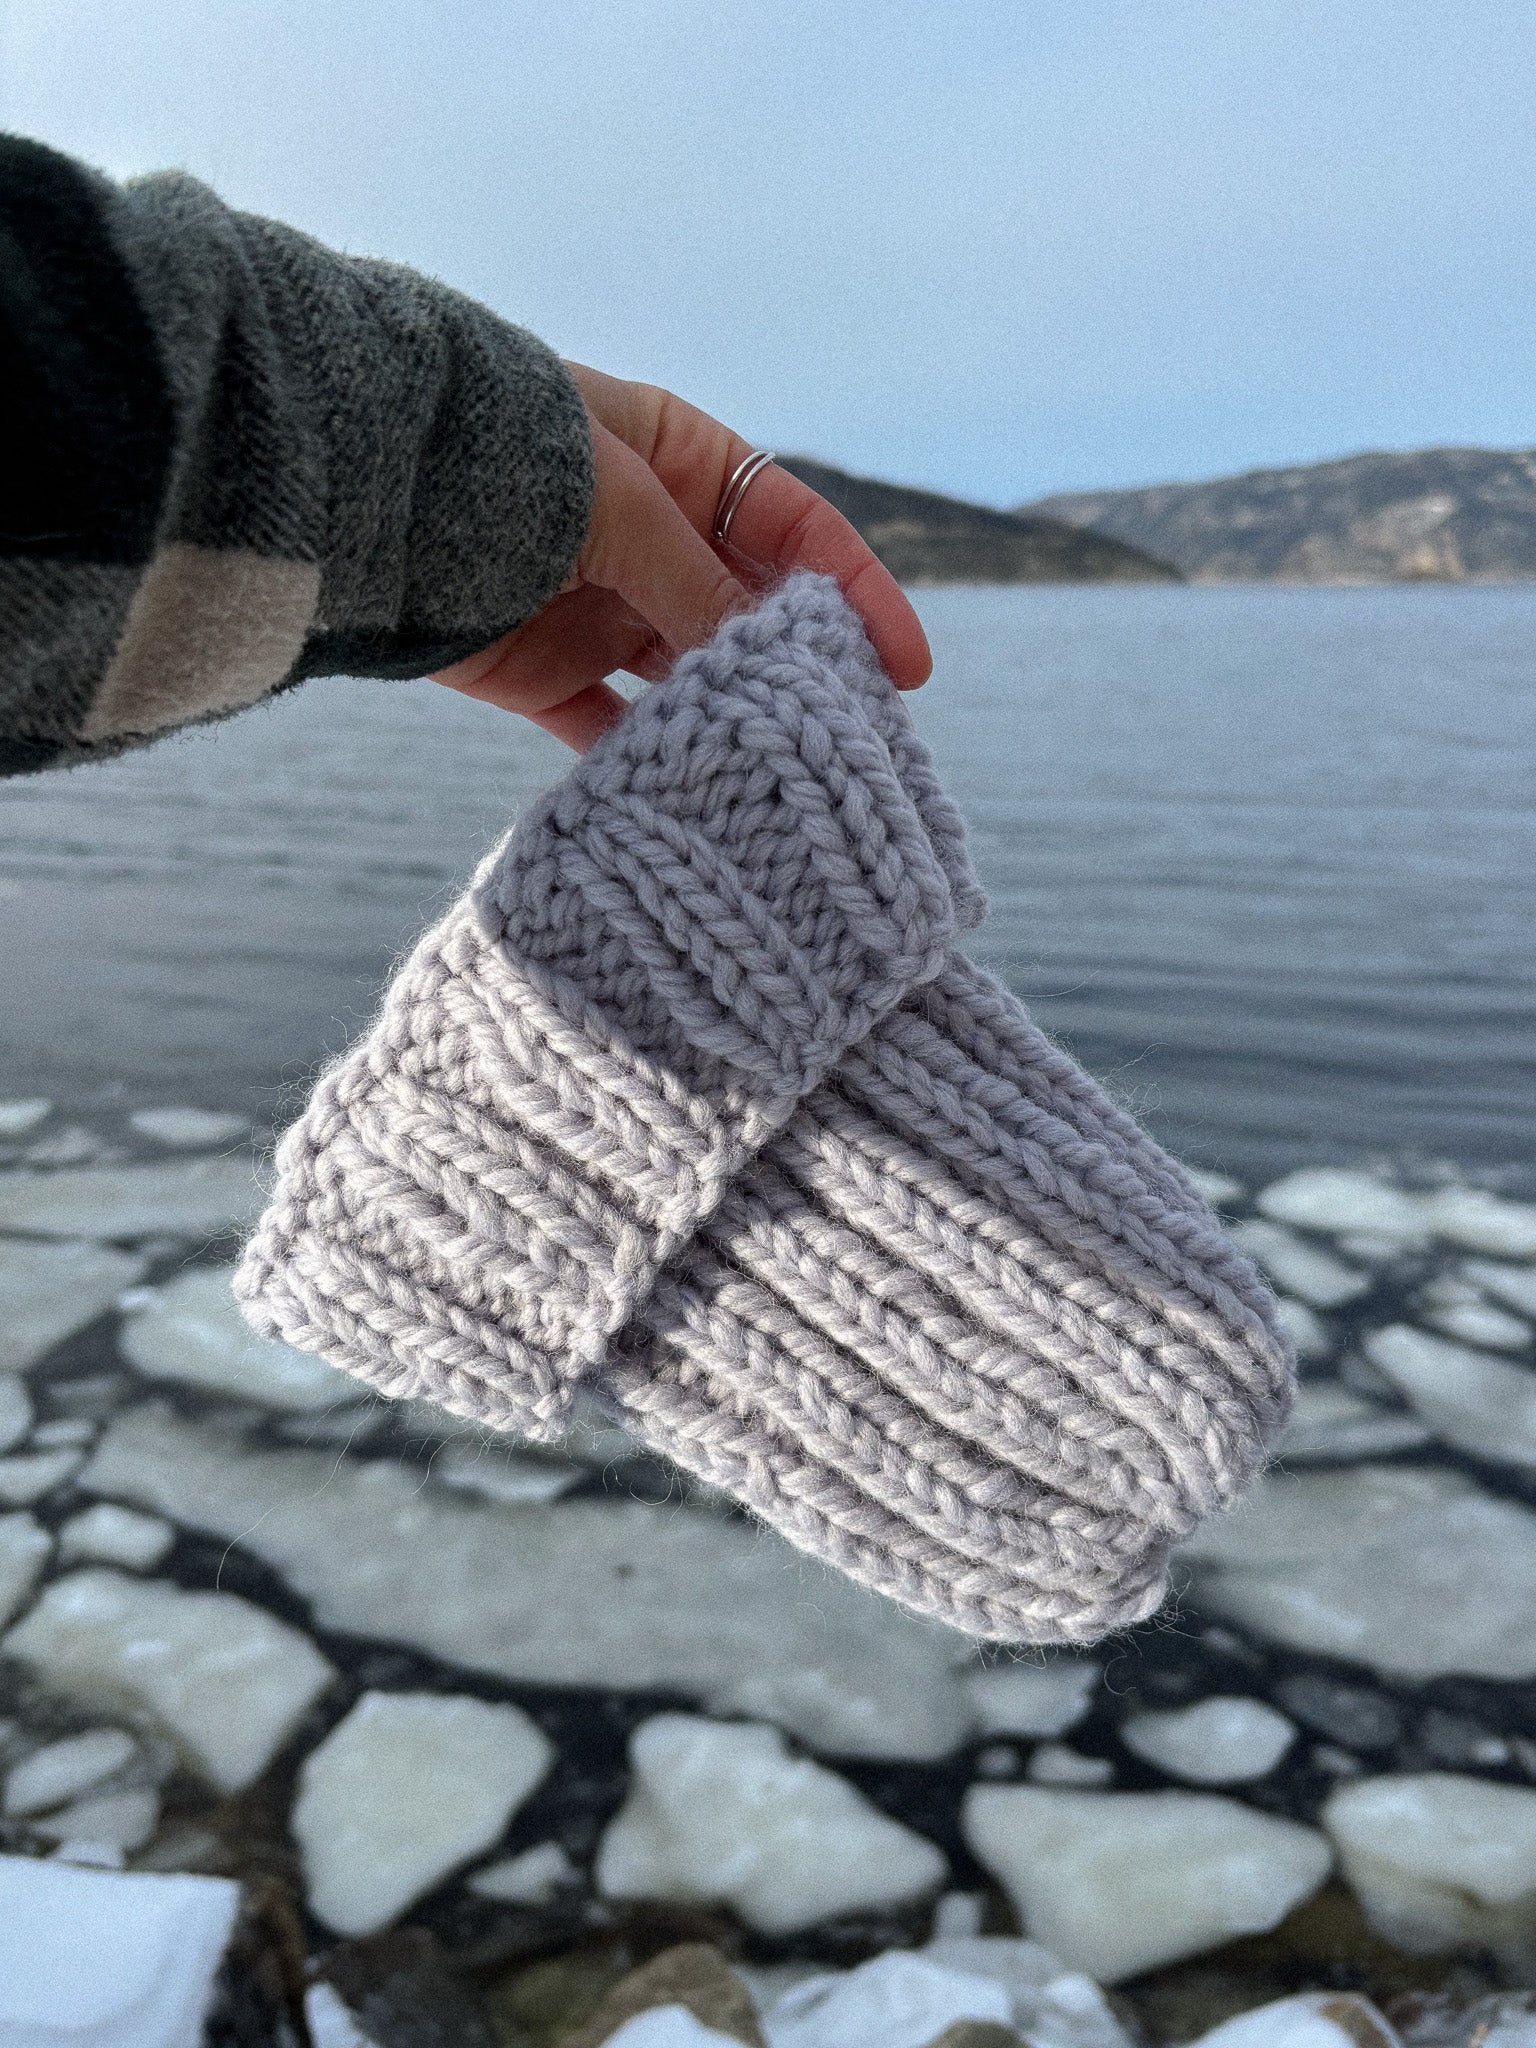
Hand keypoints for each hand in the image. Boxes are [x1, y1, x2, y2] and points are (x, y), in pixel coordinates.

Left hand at [429, 363, 932, 751]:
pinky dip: (645, 759)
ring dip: (727, 720)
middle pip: (749, 611)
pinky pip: (611, 728)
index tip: (906, 670)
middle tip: (856, 740)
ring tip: (783, 780)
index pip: (794, 530)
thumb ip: (701, 585)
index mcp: (679, 461)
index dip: (857, 594)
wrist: (357, 486)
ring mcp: (597, 606)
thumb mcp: (620, 510)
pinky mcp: (542, 672)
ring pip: (687, 677)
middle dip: (800, 670)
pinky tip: (686, 796)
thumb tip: (775, 665)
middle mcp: (646, 537)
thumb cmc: (496, 458)